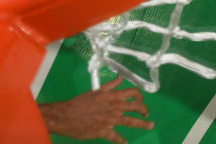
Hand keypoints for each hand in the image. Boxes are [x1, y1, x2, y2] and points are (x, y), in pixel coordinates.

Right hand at [36, 79, 150, 143]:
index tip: (141, 100)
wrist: (66, 116)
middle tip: (147, 115)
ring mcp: (110, 119)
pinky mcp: (104, 130)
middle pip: (136, 107)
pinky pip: (116, 137)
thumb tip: (121, 78)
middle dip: (144, 111)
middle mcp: (114, 107)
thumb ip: (110, 85)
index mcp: (112, 96)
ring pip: (131, 121)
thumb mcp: (96, 91)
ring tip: (150, 126)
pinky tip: (125, 142)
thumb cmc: (80, 102)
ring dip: (142, 124)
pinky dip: (122, 140)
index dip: (140, 96)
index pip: (132, 93)